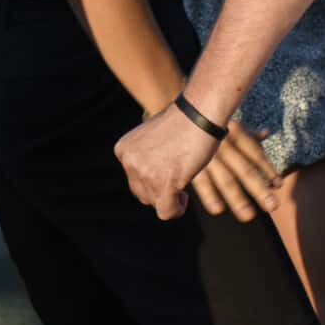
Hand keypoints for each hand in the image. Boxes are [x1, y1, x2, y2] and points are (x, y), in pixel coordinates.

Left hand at [115, 105, 223, 220]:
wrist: (200, 113)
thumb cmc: (183, 123)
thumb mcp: (152, 139)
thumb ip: (144, 158)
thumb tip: (148, 182)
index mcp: (124, 150)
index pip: (134, 179)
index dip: (152, 178)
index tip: (168, 166)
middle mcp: (129, 161)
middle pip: (142, 193)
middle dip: (160, 189)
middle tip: (177, 173)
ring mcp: (145, 173)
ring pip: (155, 203)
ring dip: (170, 196)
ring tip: (183, 177)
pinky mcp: (163, 183)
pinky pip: (166, 212)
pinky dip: (176, 209)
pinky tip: (184, 196)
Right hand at [191, 127, 281, 222]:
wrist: (177, 114)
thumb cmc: (205, 121)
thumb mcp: (227, 122)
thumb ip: (248, 131)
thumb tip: (266, 132)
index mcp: (234, 133)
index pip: (255, 154)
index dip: (268, 169)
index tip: (278, 185)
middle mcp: (223, 145)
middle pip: (244, 170)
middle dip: (259, 189)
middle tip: (273, 206)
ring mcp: (207, 155)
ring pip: (225, 179)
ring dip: (237, 198)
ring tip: (248, 215)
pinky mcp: (190, 164)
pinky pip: (201, 182)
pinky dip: (209, 195)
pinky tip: (218, 209)